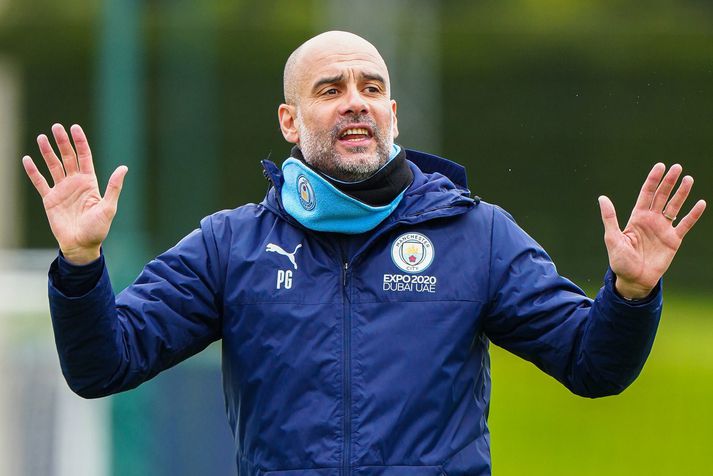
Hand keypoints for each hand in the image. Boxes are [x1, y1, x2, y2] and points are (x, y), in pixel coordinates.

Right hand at [22, 124, 127, 264]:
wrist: (81, 245)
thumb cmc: (98, 229)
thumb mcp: (108, 207)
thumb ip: (114, 187)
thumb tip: (124, 168)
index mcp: (90, 182)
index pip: (84, 157)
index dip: (80, 142)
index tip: (75, 128)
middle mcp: (75, 183)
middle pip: (68, 157)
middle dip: (62, 142)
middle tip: (56, 127)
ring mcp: (62, 190)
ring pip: (53, 166)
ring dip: (47, 152)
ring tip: (42, 137)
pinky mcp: (50, 199)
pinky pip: (40, 182)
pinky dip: (33, 171)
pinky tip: (27, 159)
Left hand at [598, 163, 705, 298]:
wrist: (634, 279)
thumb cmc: (620, 260)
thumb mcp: (612, 238)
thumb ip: (610, 218)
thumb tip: (602, 198)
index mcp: (637, 217)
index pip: (646, 194)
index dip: (653, 180)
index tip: (660, 166)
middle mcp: (651, 220)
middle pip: (662, 196)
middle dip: (669, 182)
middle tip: (677, 167)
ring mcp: (663, 229)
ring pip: (674, 207)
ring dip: (681, 194)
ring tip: (688, 179)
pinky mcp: (673, 240)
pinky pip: (685, 225)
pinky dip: (693, 215)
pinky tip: (700, 203)